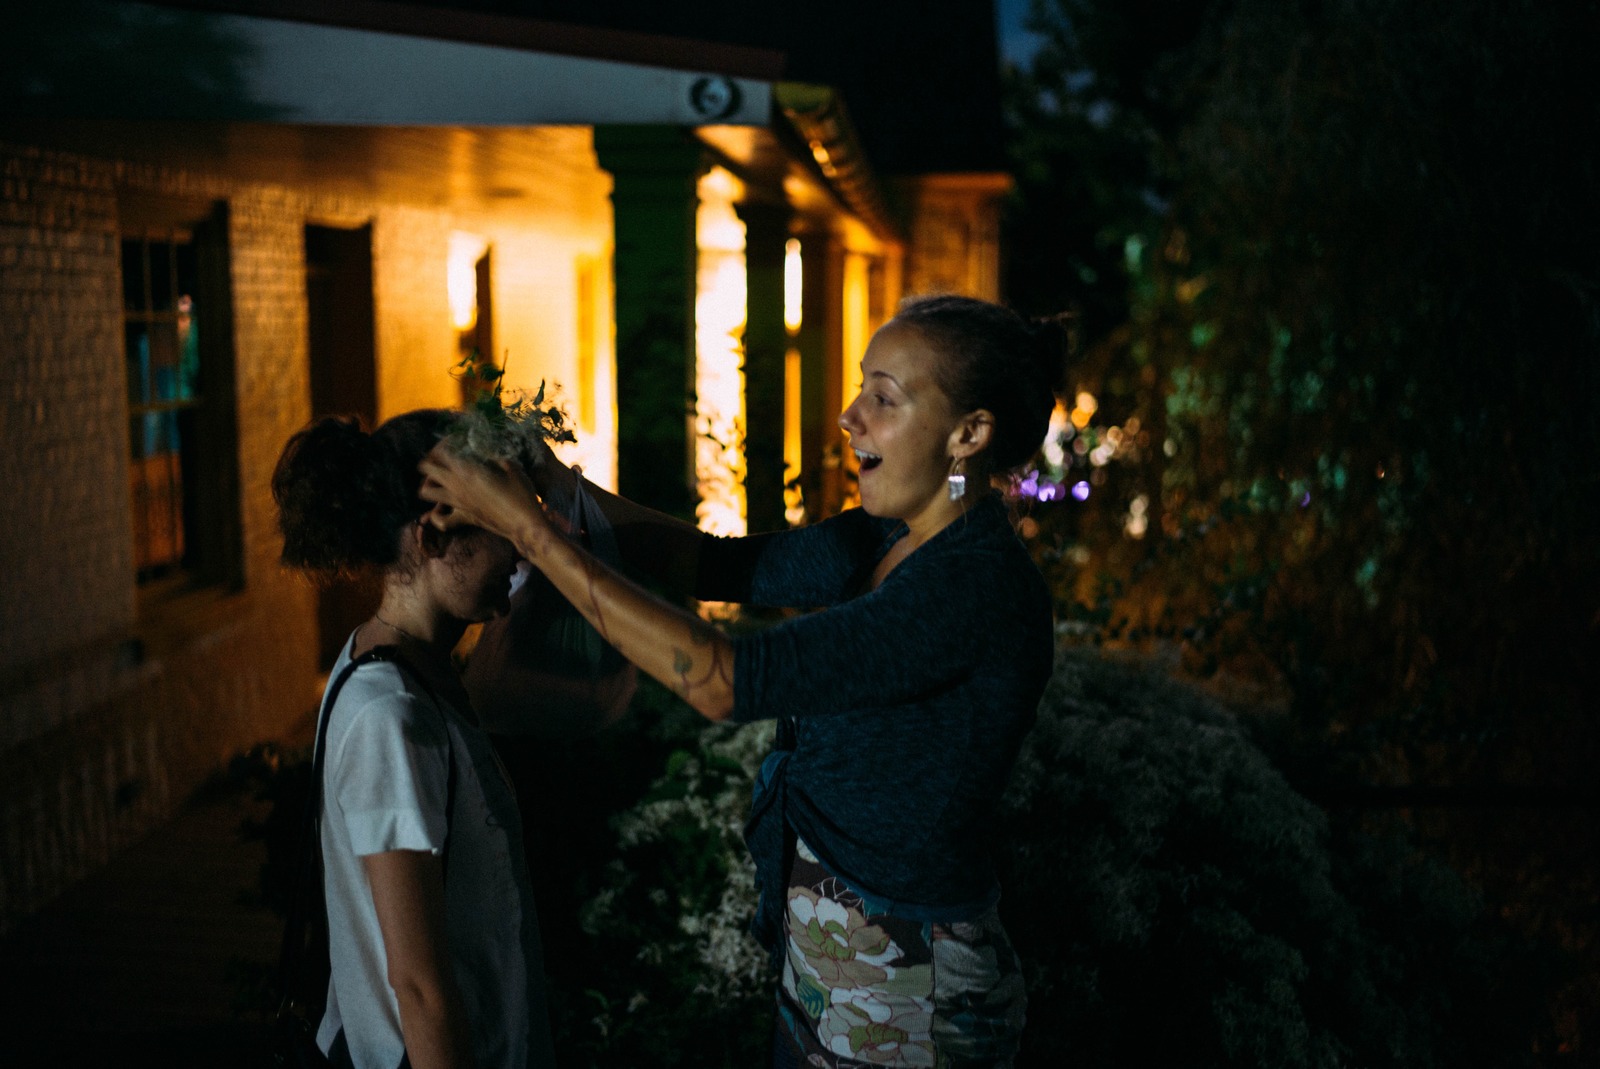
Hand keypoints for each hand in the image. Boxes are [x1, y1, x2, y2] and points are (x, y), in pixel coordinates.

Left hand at [419, 442, 548, 547]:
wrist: (524, 524)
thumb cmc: (521, 494)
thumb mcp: (511, 466)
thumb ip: (494, 456)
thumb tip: (486, 452)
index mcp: (467, 470)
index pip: (441, 451)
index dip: (446, 442)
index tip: (457, 441)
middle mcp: (457, 486)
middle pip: (425, 468)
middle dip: (432, 459)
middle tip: (445, 457)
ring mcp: (457, 503)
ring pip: (426, 491)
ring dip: (430, 483)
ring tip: (442, 479)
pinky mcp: (464, 518)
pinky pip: (441, 520)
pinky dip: (438, 514)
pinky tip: (446, 508)